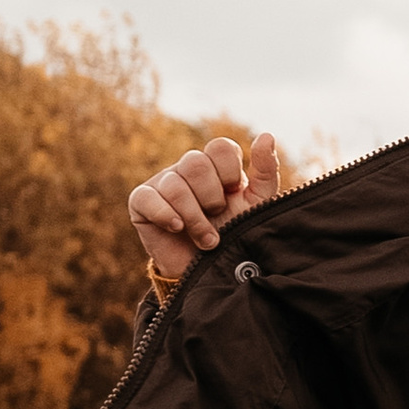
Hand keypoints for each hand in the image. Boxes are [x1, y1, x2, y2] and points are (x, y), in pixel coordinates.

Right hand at [129, 132, 283, 273]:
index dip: (230, 172)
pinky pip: (148, 198)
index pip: (220, 147)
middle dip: (212, 197)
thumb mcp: (257, 205)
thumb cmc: (235, 234)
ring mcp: (162, 183)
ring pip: (174, 185)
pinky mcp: (141, 202)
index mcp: (215, 165)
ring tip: (207, 239)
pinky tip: (177, 228)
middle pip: (195, 162)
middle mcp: (187, 169)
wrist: (211, 273)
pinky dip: (165, 215)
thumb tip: (267, 135)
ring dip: (195, 218)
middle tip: (218, 216)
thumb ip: (265, 171)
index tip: (235, 194)